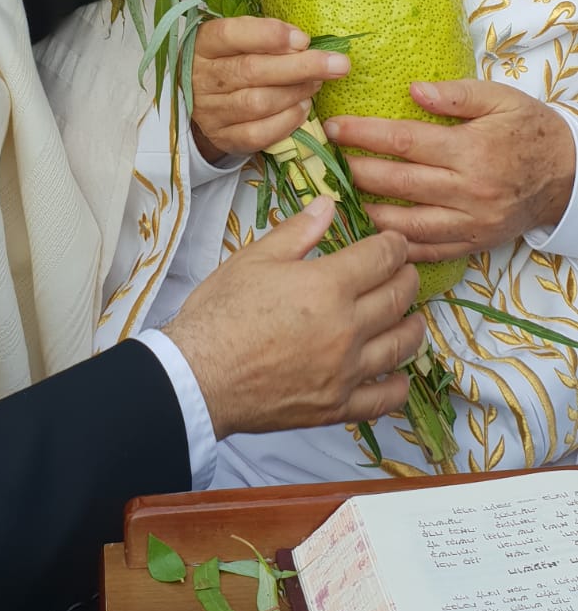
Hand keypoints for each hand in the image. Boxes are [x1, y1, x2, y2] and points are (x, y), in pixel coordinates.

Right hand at [165, 197, 423, 437]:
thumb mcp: (254, 259)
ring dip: (413, 326)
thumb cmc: (220, 313)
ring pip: (401, 346)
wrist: (198, 376)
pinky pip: (384, 399)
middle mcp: (347, 328)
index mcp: (329, 285)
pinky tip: (398, 375)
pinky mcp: (337, 406)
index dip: (394, 245)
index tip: (395, 241)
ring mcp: (346, 371)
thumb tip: (328, 204)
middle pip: (399, 297)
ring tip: (411, 318)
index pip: (382, 258)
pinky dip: (398, 385)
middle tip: (404, 271)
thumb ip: (298, 231)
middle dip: (407, 278)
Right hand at [190, 16, 349, 162]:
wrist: (201, 99)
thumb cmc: (229, 60)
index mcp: (204, 44)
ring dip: (296, 93)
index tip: (303, 39)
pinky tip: (302, 108)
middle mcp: (202, 78)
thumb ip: (265, 36)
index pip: (231, 35)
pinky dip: (286, 121)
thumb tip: (302, 42)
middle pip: (251, 71)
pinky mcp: (223, 137)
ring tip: (317, 84)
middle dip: (300, 66)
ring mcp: (210, 111)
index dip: (269, 35)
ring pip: (258, 103)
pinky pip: (257, 134)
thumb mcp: (238, 39)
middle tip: (337, 64)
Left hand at [324, 78, 575, 260]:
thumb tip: (413, 90)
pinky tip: (373, 230)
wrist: (569, 176)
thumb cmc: (530, 130)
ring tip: (343, 195)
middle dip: (357, 171)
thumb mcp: (501, 98)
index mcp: (472, 150)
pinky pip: (428, 249)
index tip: (334, 127)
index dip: (364, 134)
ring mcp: (470, 222)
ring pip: (407, 223)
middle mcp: (469, 190)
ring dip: (368, 211)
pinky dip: (397, 243)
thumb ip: (457, 95)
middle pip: (398, 183)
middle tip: (329, 160)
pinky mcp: (473, 243)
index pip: (404, 141)